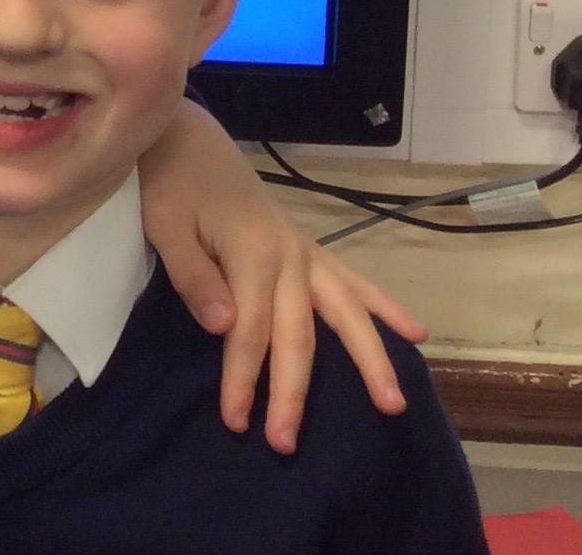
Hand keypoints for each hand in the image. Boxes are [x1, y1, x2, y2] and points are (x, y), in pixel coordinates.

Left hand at [138, 104, 429, 452]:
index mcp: (252, 253)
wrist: (188, 138)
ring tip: (393, 405)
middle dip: (294, 392)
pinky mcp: (309, 248)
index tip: (236, 422)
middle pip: (298, 336)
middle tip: (287, 442)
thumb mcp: (166, 225)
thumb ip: (195, 276)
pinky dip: (386, 307)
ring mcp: (305, 252)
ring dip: (370, 359)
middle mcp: (289, 257)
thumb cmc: (171, 183)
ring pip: (346, 314)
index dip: (243, 379)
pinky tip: (416, 334)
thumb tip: (227, 327)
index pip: (250, 332)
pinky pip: (355, 282)